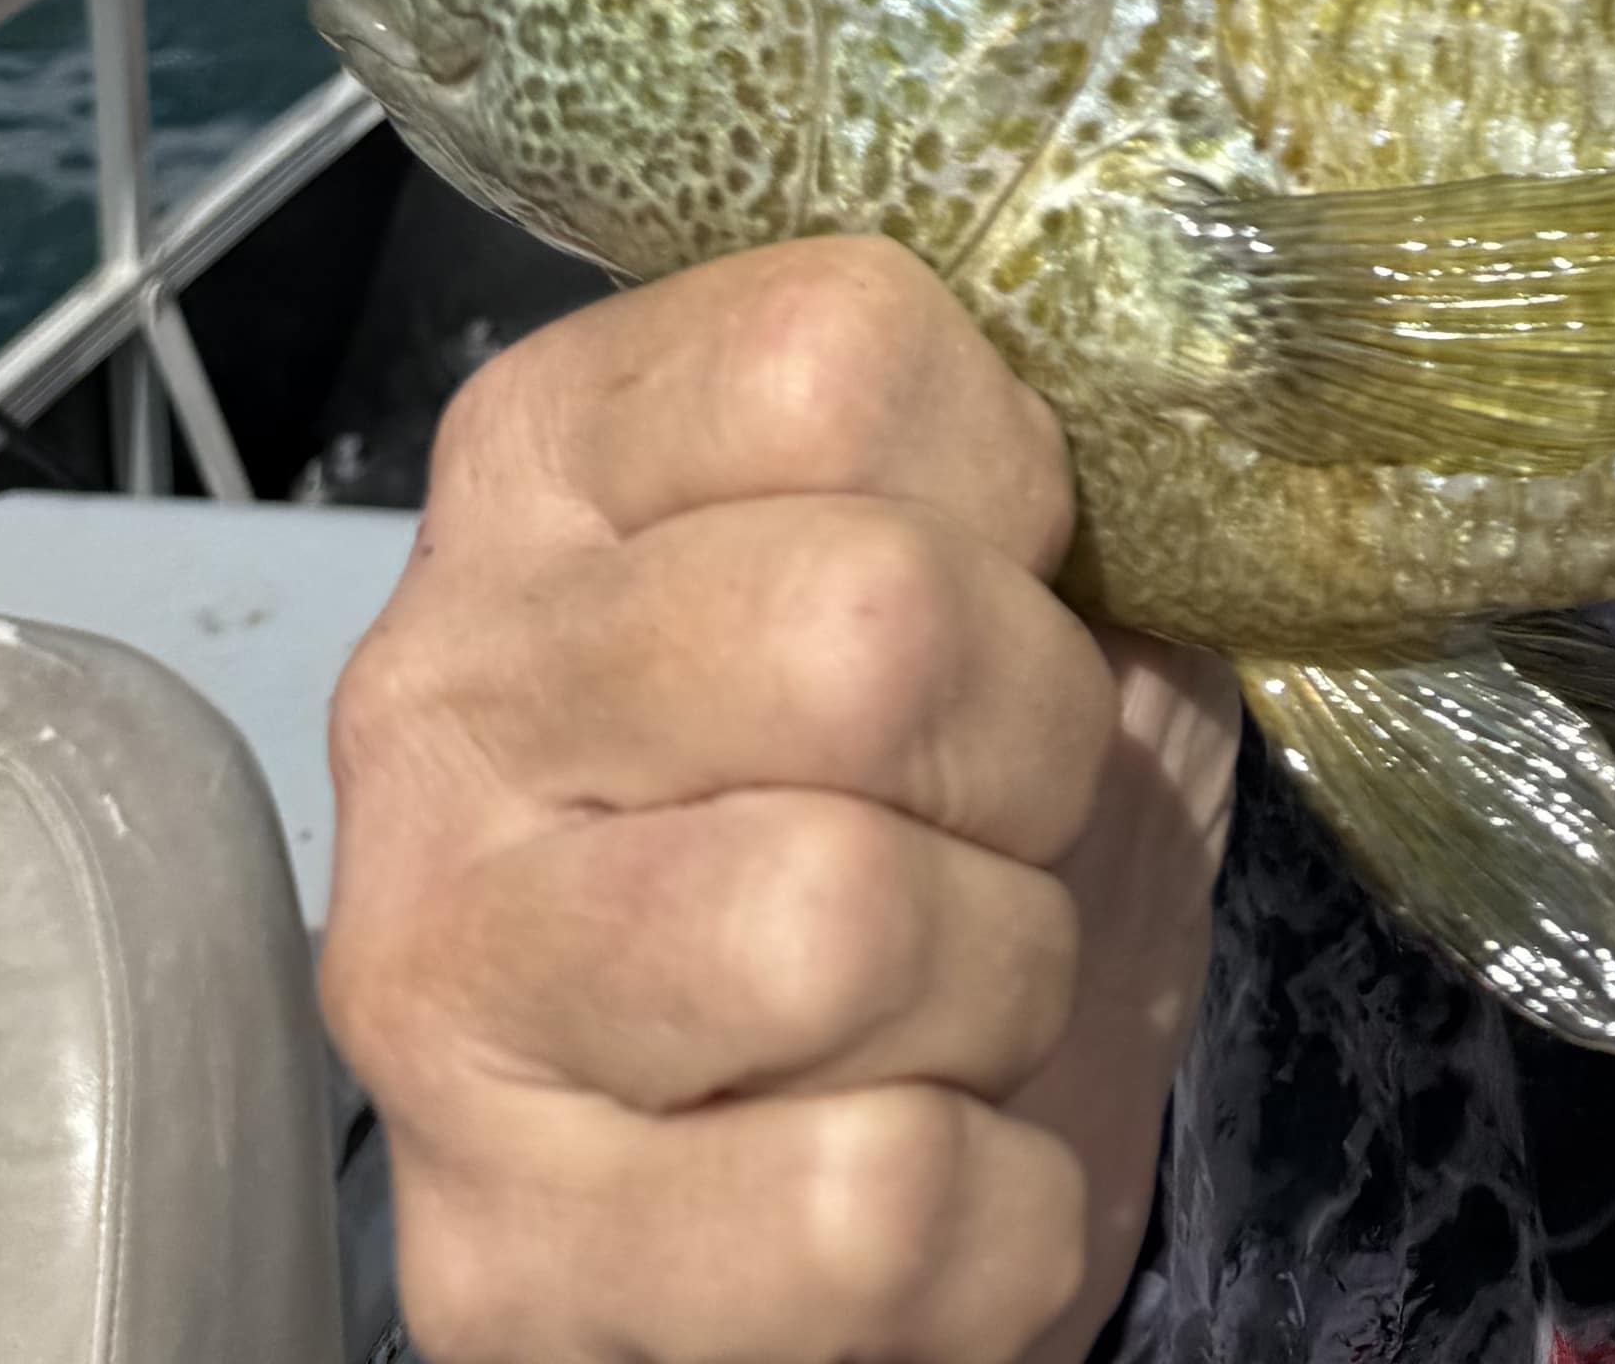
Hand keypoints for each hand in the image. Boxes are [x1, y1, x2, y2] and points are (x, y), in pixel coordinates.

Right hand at [325, 235, 1235, 1363]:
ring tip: (952, 995)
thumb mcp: (991, 585)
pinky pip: (865, 1209)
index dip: (1008, 475)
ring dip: (1001, 981)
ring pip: (837, 923)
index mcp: (549, 464)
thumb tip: (1175, 405)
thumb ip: (1035, 469)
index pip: (831, 352)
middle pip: (862, 625)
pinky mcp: (494, 1261)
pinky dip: (996, 1219)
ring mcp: (438, 983)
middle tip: (1005, 808)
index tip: (1017, 568)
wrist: (821, 1214)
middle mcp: (444, 692)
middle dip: (1033, 743)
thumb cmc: (924, 830)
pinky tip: (928, 1171)